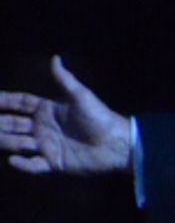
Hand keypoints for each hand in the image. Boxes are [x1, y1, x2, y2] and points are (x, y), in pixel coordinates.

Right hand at [0, 56, 132, 176]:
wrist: (116, 144)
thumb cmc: (99, 118)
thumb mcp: (81, 96)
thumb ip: (64, 79)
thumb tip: (55, 57)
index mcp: (47, 110)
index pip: (20, 104)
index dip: (4, 101)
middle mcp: (43, 127)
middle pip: (13, 124)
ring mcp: (47, 146)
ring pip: (19, 143)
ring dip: (6, 141)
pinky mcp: (54, 163)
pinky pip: (34, 165)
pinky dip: (24, 164)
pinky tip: (13, 160)